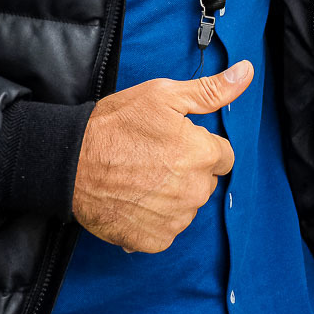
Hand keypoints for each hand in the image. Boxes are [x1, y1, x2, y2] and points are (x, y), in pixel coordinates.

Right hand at [72, 61, 252, 252]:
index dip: (201, 147)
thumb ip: (210, 91)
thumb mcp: (163, 96)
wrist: (68, 162)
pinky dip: (155, 219)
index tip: (177, 143)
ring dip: (173, 195)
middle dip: (189, 171)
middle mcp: (193, 190)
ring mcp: (173, 219)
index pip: (223, 156)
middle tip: (155, 158)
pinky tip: (135, 200)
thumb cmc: (114, 126)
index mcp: (201, 154)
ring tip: (141, 178)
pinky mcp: (153, 240)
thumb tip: (246, 73)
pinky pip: (168, 229)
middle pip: (206, 181)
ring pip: (188, 206)